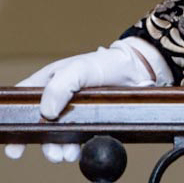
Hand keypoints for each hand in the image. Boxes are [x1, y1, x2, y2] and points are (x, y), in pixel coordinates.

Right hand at [4, 38, 168, 162]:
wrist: (135, 70)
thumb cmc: (104, 63)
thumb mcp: (79, 67)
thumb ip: (61, 86)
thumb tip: (47, 112)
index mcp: (46, 83)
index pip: (23, 103)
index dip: (16, 122)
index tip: (15, 144)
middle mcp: (56, 99)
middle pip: (38, 125)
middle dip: (43, 142)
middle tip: (52, 153)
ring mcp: (71, 112)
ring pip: (57, 135)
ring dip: (59, 148)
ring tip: (67, 154)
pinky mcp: (87, 121)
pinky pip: (76, 138)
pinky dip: (75, 147)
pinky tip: (78, 151)